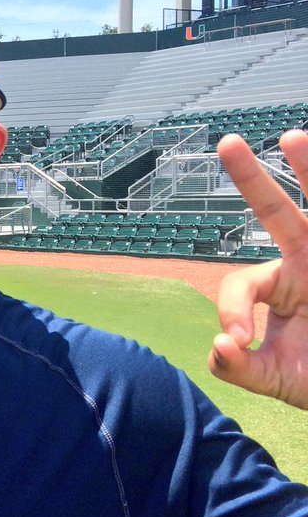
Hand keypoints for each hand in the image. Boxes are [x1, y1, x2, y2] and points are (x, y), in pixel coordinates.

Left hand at [211, 131, 307, 409]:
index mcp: (280, 289)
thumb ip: (242, 369)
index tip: (237, 341)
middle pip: (277, 214)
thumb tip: (219, 347)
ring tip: (293, 136)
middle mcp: (306, 263)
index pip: (243, 284)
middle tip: (226, 142)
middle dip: (252, 180)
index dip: (233, 310)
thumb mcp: (277, 380)